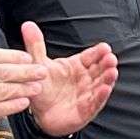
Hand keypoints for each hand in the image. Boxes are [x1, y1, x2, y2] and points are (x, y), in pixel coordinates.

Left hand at [22, 22, 119, 137]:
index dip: (98, 52)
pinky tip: (105, 89)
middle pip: (100, 69)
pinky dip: (101, 96)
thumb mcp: (38, 65)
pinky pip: (95, 103)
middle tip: (111, 59)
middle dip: (107, 64)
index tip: (105, 47)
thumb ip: (35, 45)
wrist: (39, 114)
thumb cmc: (43, 87)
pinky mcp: (85, 110)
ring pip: (101, 84)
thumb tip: (27, 25)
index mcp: (77, 66)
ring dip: (108, 79)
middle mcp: (85, 79)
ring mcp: (87, 94)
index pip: (91, 56)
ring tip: (112, 72)